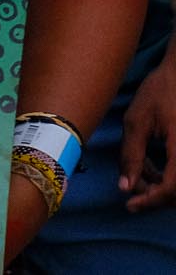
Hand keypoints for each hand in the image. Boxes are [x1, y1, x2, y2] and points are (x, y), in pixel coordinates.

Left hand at [123, 49, 175, 210]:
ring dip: (161, 187)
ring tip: (138, 175)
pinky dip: (167, 176)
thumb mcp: (137, 121)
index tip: (129, 205)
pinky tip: (150, 167)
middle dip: (154, 196)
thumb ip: (132, 156)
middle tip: (131, 190)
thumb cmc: (160, 92)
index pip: (171, 188)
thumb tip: (125, 187)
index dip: (150, 200)